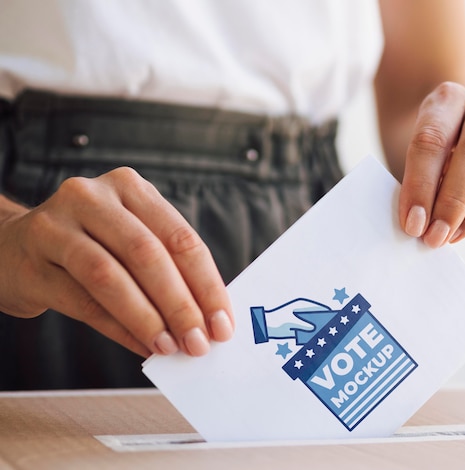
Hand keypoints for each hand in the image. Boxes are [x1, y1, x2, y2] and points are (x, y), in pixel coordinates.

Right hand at [0, 168, 233, 357]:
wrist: (11, 246)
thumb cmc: (89, 245)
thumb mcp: (129, 238)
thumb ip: (166, 266)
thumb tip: (206, 316)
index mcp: (129, 187)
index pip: (180, 237)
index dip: (207, 283)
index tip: (223, 322)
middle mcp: (93, 197)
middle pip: (148, 254)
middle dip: (180, 304)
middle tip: (200, 342)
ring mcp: (55, 225)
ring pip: (111, 277)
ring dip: (148, 319)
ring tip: (171, 347)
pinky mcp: (31, 261)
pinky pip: (82, 302)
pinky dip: (118, 329)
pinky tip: (141, 346)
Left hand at [399, 82, 464, 247]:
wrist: (456, 135)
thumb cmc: (429, 152)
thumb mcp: (412, 157)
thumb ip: (415, 184)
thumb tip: (420, 224)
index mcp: (448, 99)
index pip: (433, 139)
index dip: (421, 185)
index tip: (413, 222)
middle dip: (455, 200)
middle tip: (436, 235)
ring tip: (455, 235)